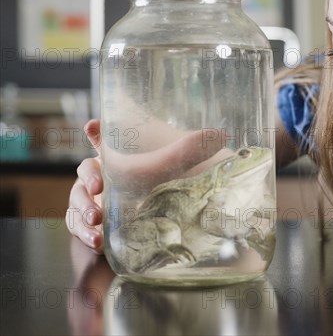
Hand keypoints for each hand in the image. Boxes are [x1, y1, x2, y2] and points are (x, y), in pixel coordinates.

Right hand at [65, 119, 226, 252]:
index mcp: (117, 158)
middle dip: (86, 182)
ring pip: (76, 204)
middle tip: (98, 189)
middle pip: (83, 176)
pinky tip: (98, 241)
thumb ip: (192, 150)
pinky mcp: (93, 227)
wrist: (162, 220)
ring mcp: (94, 204)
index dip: (96, 134)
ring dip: (83, 213)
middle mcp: (100, 179)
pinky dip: (84, 234)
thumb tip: (221, 134)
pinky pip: (79, 228)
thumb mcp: (175, 168)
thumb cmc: (164, 185)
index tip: (93, 126)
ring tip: (97, 223)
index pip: (100, 142)